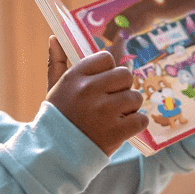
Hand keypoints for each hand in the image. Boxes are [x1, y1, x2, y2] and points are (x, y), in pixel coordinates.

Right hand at [46, 36, 147, 155]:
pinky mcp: (116, 132)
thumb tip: (54, 37)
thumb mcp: (53, 89)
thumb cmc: (57, 119)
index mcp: (75, 77)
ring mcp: (103, 111)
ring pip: (135, 97)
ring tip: (115, 117)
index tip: (102, 86)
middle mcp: (89, 91)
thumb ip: (56, 62)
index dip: (108, 71)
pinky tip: (122, 129)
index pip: (106, 58)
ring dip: (130, 108)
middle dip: (122, 89)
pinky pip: (141, 119)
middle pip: (125, 75)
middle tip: (112, 102)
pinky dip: (135, 125)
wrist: (56, 156)